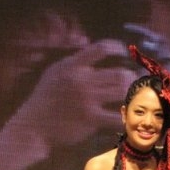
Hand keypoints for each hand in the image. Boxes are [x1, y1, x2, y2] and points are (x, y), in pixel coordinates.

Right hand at [15, 39, 135, 146]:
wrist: (33, 126)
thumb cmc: (44, 100)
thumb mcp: (53, 73)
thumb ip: (72, 60)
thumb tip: (87, 43)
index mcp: (72, 66)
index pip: (101, 48)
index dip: (116, 47)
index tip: (123, 52)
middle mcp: (81, 80)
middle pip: (118, 73)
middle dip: (131, 77)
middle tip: (137, 81)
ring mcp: (87, 100)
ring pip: (121, 91)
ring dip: (133, 94)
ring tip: (137, 97)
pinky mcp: (91, 118)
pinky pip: (115, 116)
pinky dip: (126, 116)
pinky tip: (130, 116)